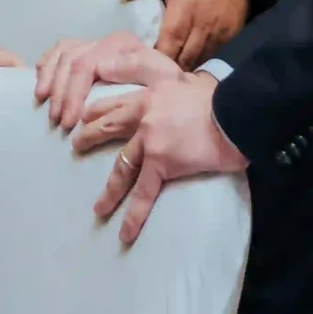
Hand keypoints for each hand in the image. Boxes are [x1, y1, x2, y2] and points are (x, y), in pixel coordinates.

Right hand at [34, 29, 181, 130]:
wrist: (180, 88)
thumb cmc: (172, 90)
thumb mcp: (164, 79)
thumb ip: (138, 69)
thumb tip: (101, 69)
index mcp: (122, 45)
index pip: (87, 65)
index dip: (74, 94)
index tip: (70, 123)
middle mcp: (107, 40)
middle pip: (72, 61)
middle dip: (61, 93)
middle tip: (57, 121)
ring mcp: (96, 44)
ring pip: (62, 54)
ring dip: (50, 79)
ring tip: (44, 103)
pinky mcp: (89, 50)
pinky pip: (60, 50)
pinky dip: (48, 64)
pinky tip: (42, 80)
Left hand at [74, 72, 247, 244]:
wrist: (237, 111)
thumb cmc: (223, 97)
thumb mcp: (192, 81)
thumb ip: (179, 86)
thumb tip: (183, 89)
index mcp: (152, 91)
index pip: (119, 98)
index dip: (99, 107)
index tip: (85, 115)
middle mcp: (144, 112)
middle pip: (109, 124)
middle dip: (89, 135)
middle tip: (75, 145)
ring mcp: (150, 138)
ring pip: (122, 165)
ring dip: (109, 189)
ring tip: (98, 208)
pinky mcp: (161, 161)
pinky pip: (143, 192)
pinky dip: (133, 214)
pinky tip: (125, 233)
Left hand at [120, 0, 247, 68]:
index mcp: (184, 10)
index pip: (169, 43)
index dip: (158, 57)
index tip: (146, 64)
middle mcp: (202, 26)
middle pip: (185, 58)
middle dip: (170, 67)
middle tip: (157, 71)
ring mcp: (219, 32)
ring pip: (200, 59)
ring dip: (186, 65)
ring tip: (173, 70)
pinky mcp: (231, 34)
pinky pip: (214, 53)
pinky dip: (201, 58)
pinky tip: (192, 59)